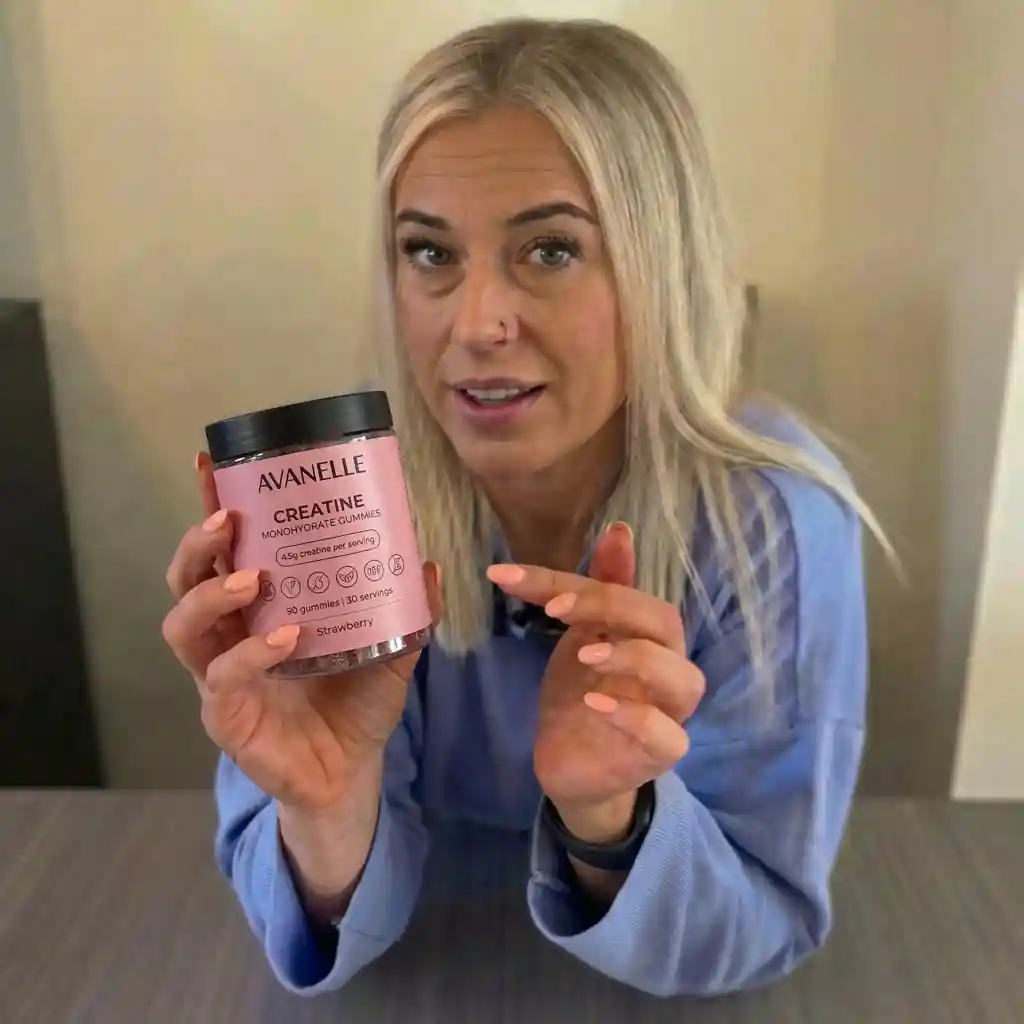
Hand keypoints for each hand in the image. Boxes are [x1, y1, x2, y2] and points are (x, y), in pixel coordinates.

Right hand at [162, 452, 441, 813]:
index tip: (210, 465)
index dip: (209, 508)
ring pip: (184, 626)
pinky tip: (284, 637)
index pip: (223, 553)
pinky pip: (222, 679)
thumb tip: (426, 563)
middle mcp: (229, 636)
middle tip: (226, 519)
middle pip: (185, 580)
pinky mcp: (226, 716)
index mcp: (257, 609)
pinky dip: (250, 654)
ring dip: (212, 594)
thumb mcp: (390, 649)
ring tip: (252, 577)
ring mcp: (220, 676)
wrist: (351, 771)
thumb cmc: (356, 703)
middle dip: (198, 545)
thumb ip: (408, 610)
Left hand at [488, 523, 703, 840]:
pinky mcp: (660, 754)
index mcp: (648, 633)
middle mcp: (668, 666)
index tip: (514, 577)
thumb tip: (620, 529)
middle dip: (611, 607)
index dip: (576, 581)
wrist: (574, 766)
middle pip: (664, 623)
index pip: (625, 593)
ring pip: (683, 679)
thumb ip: (598, 588)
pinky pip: (668, 736)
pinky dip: (635, 717)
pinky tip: (596, 703)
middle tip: (556, 608)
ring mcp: (670, 713)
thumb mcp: (579, 636)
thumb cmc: (581, 693)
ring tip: (586, 653)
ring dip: (635, 658)